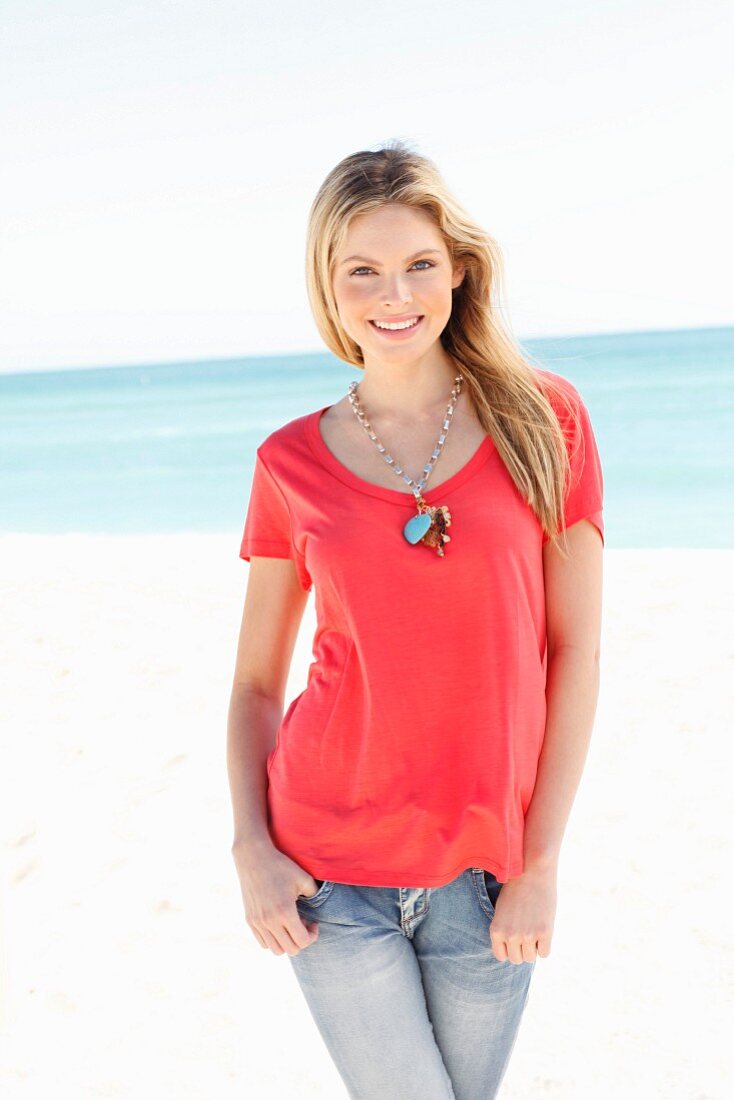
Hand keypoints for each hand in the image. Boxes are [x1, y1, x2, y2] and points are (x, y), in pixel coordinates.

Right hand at [231, 839, 320, 956]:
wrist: (254, 857)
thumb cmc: (281, 866)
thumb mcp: (304, 879)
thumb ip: (316, 896)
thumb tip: (320, 909)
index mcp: (285, 911)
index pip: (302, 942)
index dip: (312, 936)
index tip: (313, 922)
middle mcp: (270, 921)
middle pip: (290, 950)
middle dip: (301, 940)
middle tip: (303, 923)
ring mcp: (257, 922)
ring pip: (275, 950)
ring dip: (287, 942)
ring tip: (290, 925)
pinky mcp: (250, 920)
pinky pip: (263, 943)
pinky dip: (273, 940)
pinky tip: (278, 924)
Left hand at [489, 864, 556, 963]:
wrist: (532, 871)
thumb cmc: (516, 888)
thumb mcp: (502, 910)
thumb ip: (504, 930)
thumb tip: (512, 949)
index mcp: (496, 930)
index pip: (501, 956)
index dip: (509, 949)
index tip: (514, 939)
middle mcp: (510, 935)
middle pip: (517, 959)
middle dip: (522, 949)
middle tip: (527, 933)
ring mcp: (527, 935)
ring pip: (530, 958)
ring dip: (533, 948)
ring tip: (535, 930)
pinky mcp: (544, 932)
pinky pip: (545, 953)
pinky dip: (545, 945)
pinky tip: (544, 931)